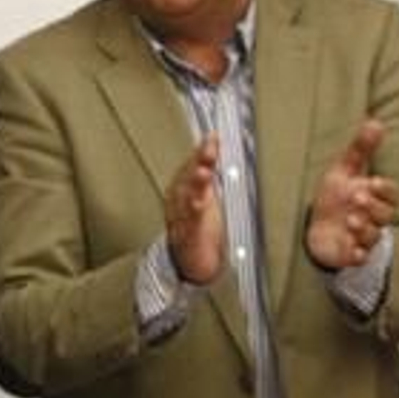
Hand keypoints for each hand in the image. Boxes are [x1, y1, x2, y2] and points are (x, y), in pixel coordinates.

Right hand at [165, 132, 224, 284]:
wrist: (190, 262)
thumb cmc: (200, 228)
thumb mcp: (206, 197)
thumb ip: (209, 176)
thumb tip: (218, 151)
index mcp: (184, 190)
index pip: (193, 164)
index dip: (202, 150)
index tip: (214, 135)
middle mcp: (180, 202)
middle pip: (188, 175)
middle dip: (198, 160)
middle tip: (210, 145)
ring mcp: (183, 218)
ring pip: (187, 196)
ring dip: (195, 182)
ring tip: (203, 170)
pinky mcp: (189, 236)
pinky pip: (191, 222)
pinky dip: (194, 210)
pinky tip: (200, 201)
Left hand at [305, 119, 398, 269]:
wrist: (316, 226)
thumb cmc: (335, 197)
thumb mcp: (344, 170)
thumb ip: (360, 149)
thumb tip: (375, 122)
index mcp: (376, 198)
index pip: (392, 194)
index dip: (386, 189)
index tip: (374, 181)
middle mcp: (374, 218)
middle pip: (385, 215)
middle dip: (373, 206)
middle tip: (356, 197)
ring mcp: (363, 238)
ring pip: (373, 236)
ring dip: (365, 228)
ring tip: (351, 220)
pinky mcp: (351, 255)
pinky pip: (360, 258)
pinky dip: (357, 254)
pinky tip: (351, 249)